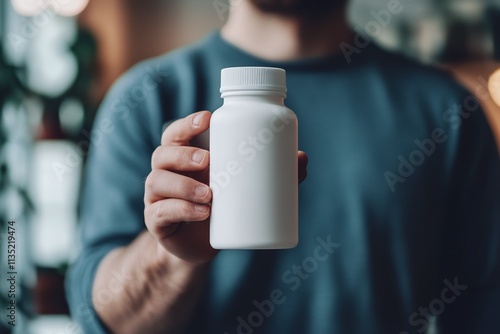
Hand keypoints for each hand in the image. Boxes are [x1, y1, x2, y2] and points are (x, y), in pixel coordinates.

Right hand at [144, 111, 307, 263]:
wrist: (201, 245)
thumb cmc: (222, 206)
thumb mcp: (242, 187)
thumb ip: (271, 173)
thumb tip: (302, 158)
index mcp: (183, 157)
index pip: (177, 132)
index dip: (187, 123)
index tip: (207, 119)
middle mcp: (166, 172)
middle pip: (163, 152)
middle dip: (184, 153)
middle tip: (209, 159)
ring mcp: (157, 196)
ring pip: (158, 181)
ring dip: (183, 185)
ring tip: (210, 194)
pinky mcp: (156, 221)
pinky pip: (160, 212)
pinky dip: (181, 210)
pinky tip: (202, 213)